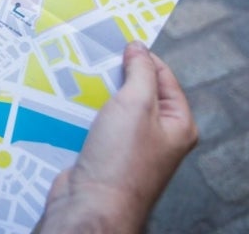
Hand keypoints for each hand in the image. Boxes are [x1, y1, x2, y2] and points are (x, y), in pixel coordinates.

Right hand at [36, 41, 197, 232]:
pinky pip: (96, 125)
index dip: (143, 58)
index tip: (120, 43)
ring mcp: (130, 148)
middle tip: (97, 59)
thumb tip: (138, 48)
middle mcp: (158, 137)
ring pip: (113, 108)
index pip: (164, 77)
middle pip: (137, 91)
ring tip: (81, 80)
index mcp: (177, 125)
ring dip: (97, 94)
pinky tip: (71, 104)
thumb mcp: (135, 104)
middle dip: (116, 76)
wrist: (91, 206)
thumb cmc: (120, 160)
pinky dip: (84, 113)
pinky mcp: (105, 156)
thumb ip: (140, 71)